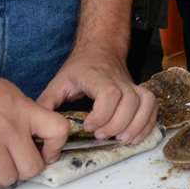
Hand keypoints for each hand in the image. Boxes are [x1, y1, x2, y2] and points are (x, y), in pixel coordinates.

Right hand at [0, 59, 72, 188]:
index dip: (55, 147)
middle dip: (23, 169)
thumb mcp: (10, 94)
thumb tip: (35, 141)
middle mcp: (9, 128)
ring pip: (7, 179)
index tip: (45, 152)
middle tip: (13, 162)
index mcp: (24, 110)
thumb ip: (26, 116)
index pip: (59, 130)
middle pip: (32, 168)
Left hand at [36, 43, 156, 145]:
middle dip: (117, 124)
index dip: (102, 114)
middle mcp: (119, 80)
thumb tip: (37, 129)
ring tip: (122, 139)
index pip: (109, 93)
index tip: (89, 126)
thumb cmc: (79, 69)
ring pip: (145, 102)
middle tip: (101, 136)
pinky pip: (152, 106)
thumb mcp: (58, 83)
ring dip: (136, 125)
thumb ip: (47, 104)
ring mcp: (132, 85)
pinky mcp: (140, 92)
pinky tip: (135, 136)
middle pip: (130, 101)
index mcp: (96, 76)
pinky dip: (148, 123)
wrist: (100, 49)